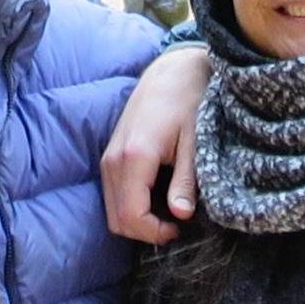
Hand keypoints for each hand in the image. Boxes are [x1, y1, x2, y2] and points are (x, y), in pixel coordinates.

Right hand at [104, 46, 210, 241]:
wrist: (172, 70)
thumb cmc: (189, 101)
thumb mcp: (195, 142)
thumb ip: (186, 180)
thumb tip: (180, 215)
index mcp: (135, 157)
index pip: (131, 216)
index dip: (154, 233)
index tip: (179, 228)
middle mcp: (114, 159)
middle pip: (117, 220)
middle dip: (145, 232)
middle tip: (175, 225)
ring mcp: (108, 157)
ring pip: (112, 210)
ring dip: (137, 220)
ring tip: (168, 211)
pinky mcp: (111, 155)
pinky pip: (113, 194)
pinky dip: (131, 205)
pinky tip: (157, 197)